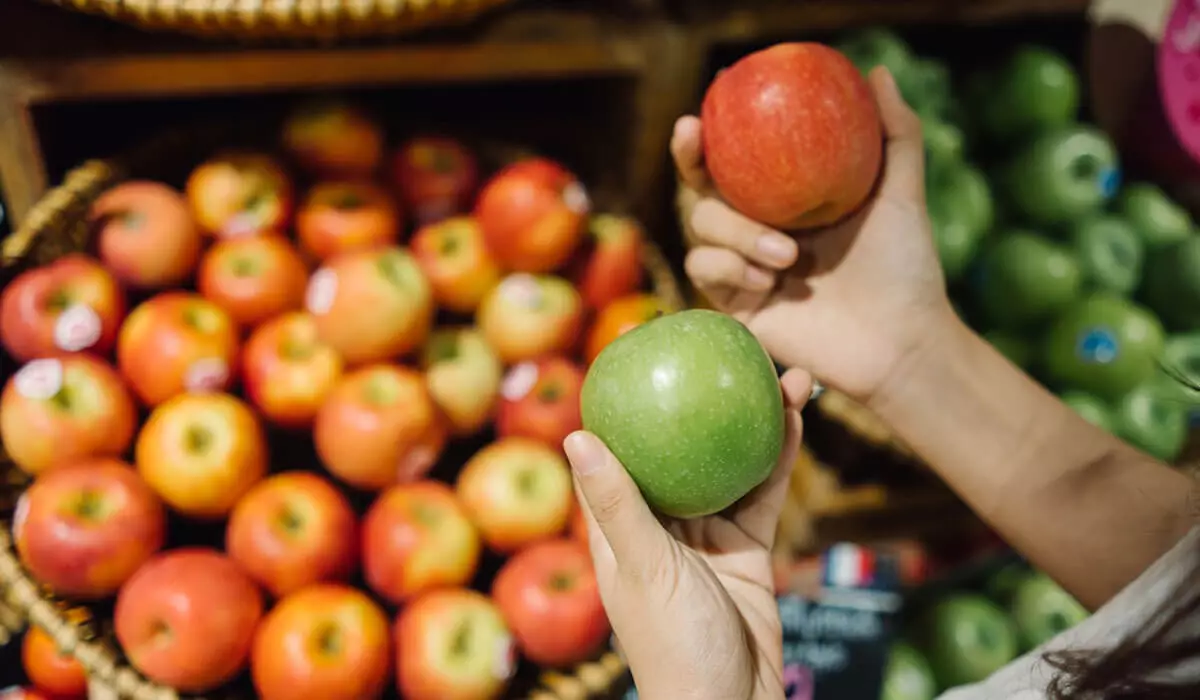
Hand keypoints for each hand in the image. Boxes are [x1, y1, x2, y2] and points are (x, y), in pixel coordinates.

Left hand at [563, 368, 812, 699]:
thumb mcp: (642, 568)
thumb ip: (617, 504)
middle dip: (701, 403)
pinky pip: (762, 494)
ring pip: (727, 464)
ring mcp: (705, 535)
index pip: (613, 455)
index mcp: (618, 528)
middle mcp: (659, 524)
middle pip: (678, 449)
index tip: (641, 353)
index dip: (624, 405)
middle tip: (727, 352)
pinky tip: (795, 419)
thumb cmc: (674, 646)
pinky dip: (778, 459)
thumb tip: (575, 434)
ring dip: (751, 421)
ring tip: (778, 373)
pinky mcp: (746, 549)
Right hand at [678, 67, 955, 403]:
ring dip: (737, 233)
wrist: (900, 341)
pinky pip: (705, 269)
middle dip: (689, 160)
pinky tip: (770, 280)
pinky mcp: (735, 305)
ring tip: (787, 255)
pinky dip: (731, 267)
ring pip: (701, 227)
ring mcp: (742, 267)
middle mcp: (756, 229)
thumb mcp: (901, 195)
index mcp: (785, 199)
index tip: (707, 102)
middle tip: (693, 137)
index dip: (712, 133)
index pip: (735, 160)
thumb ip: (896, 135)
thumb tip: (879, 72)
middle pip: (701, 187)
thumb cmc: (905, 269)